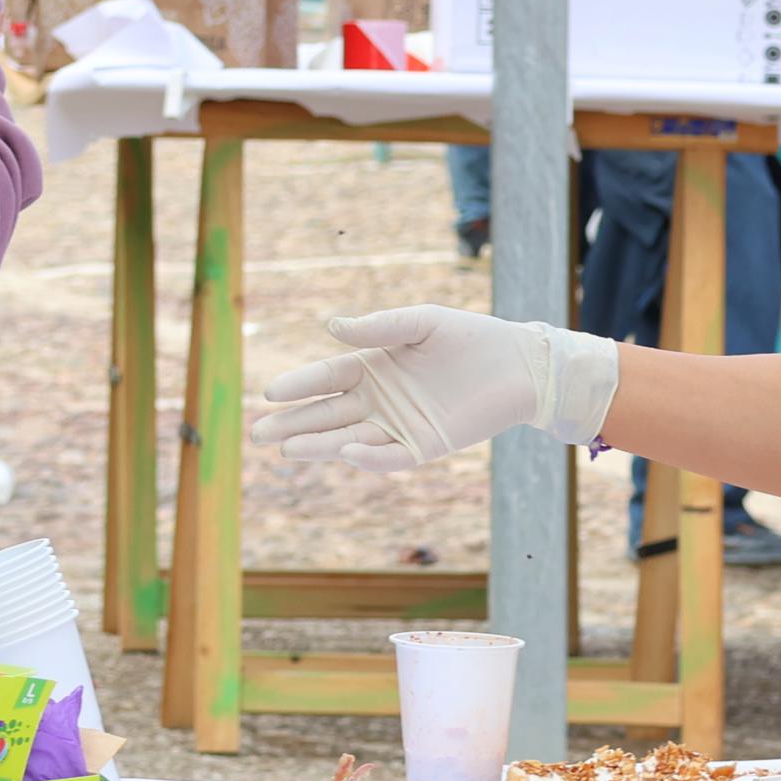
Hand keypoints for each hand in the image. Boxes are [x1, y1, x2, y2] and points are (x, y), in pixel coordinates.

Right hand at [258, 304, 617, 472]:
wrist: (521, 365)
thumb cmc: (472, 337)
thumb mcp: (422, 322)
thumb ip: (379, 327)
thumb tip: (331, 327)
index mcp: (375, 366)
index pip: (327, 378)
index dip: (300, 385)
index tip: (271, 393)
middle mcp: (381, 399)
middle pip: (328, 414)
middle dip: (294, 423)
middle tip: (259, 433)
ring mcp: (401, 425)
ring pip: (350, 438)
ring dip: (319, 444)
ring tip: (285, 448)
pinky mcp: (427, 445)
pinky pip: (392, 456)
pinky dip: (370, 458)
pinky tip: (346, 451)